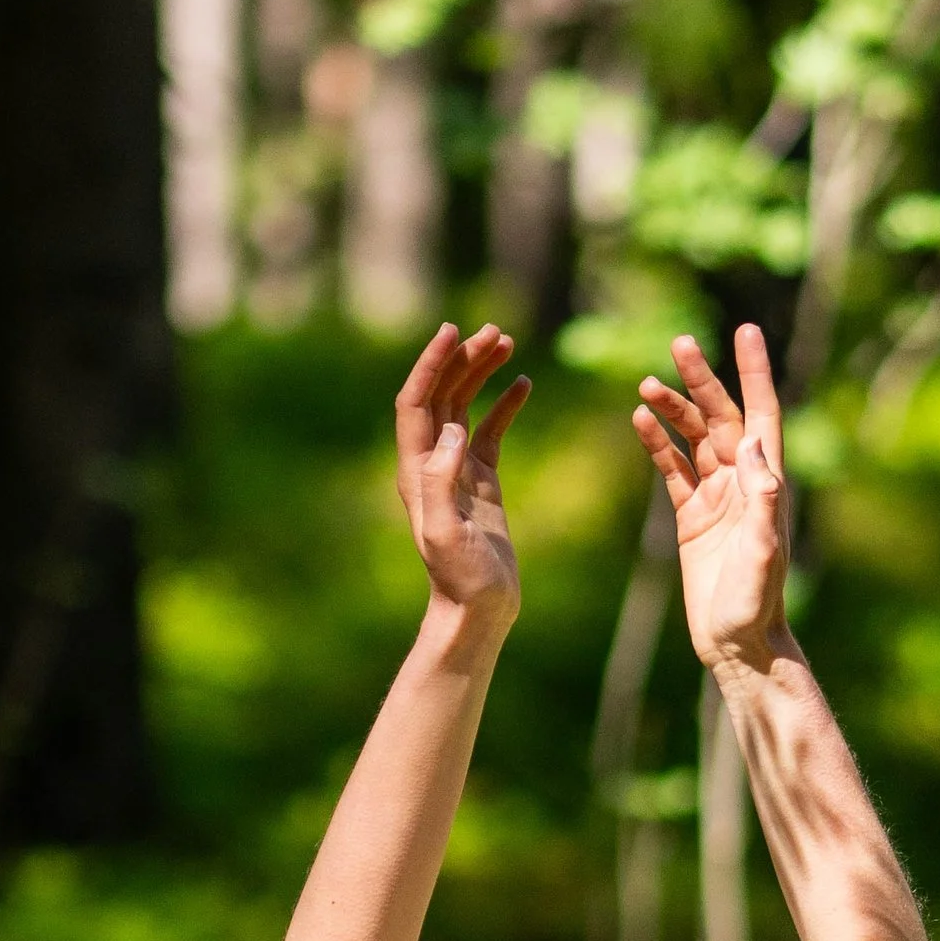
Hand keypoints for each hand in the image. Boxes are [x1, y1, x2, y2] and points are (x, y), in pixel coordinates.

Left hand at [394, 321, 530, 626]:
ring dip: (481, 372)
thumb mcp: (444, 532)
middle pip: (441, 395)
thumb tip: (454, 429)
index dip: (430, 364)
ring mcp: (458, 470)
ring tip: (505, 342)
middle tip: (493, 331)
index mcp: (417, 470)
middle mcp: (432, 464)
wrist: (478, 610)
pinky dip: (505, 405)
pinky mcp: (482, 481)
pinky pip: (490, 431)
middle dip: (462, 359)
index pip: (416, 402)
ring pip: (464, 406)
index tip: (452, 331)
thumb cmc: (460, 579)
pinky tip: (523, 383)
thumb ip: (442, 479)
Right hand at [632, 324, 790, 670]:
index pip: (760, 413)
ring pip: (693, 438)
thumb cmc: (756, 604)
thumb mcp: (763, 553)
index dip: (754, 372)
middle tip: (679, 342)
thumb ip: (763, 501)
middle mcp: (742, 483)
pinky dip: (657, 444)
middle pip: (721, 416)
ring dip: (672, 409)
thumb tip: (752, 444)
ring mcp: (716, 498)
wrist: (737, 643)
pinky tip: (639, 420)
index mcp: (764, 483)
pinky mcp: (692, 517)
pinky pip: (673, 469)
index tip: (745, 330)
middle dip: (702, 379)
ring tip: (646, 384)